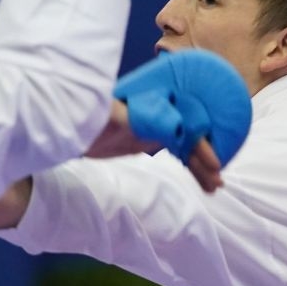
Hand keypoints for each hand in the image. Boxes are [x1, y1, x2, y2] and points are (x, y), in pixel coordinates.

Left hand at [88, 102, 224, 191]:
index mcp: (156, 100)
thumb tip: (174, 129)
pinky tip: (205, 184)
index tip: (213, 159)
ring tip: (216, 185)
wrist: (68, 125)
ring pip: (187, 146)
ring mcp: (157, 126)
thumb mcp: (113, 117)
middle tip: (218, 176)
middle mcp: (162, 110)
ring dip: (202, 165)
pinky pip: (178, 153)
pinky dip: (191, 167)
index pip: (186, 120)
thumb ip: (138, 120)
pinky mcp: (150, 140)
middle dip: (205, 155)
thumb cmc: (89, 113)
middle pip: (190, 134)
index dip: (200, 140)